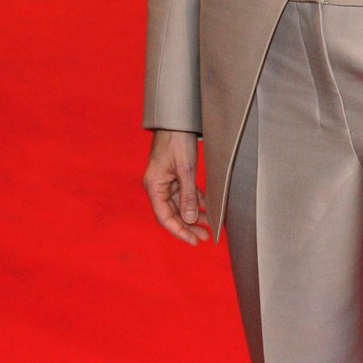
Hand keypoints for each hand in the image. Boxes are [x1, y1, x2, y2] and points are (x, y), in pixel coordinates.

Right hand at [143, 130, 209, 245]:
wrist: (177, 120)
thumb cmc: (177, 141)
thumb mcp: (185, 170)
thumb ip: (187, 196)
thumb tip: (189, 219)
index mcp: (154, 187)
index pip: (165, 217)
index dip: (179, 232)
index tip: (194, 241)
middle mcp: (158, 187)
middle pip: (172, 214)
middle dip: (188, 227)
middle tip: (205, 238)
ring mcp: (166, 181)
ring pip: (180, 205)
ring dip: (193, 216)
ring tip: (208, 228)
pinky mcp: (175, 175)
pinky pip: (185, 194)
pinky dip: (195, 202)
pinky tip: (207, 210)